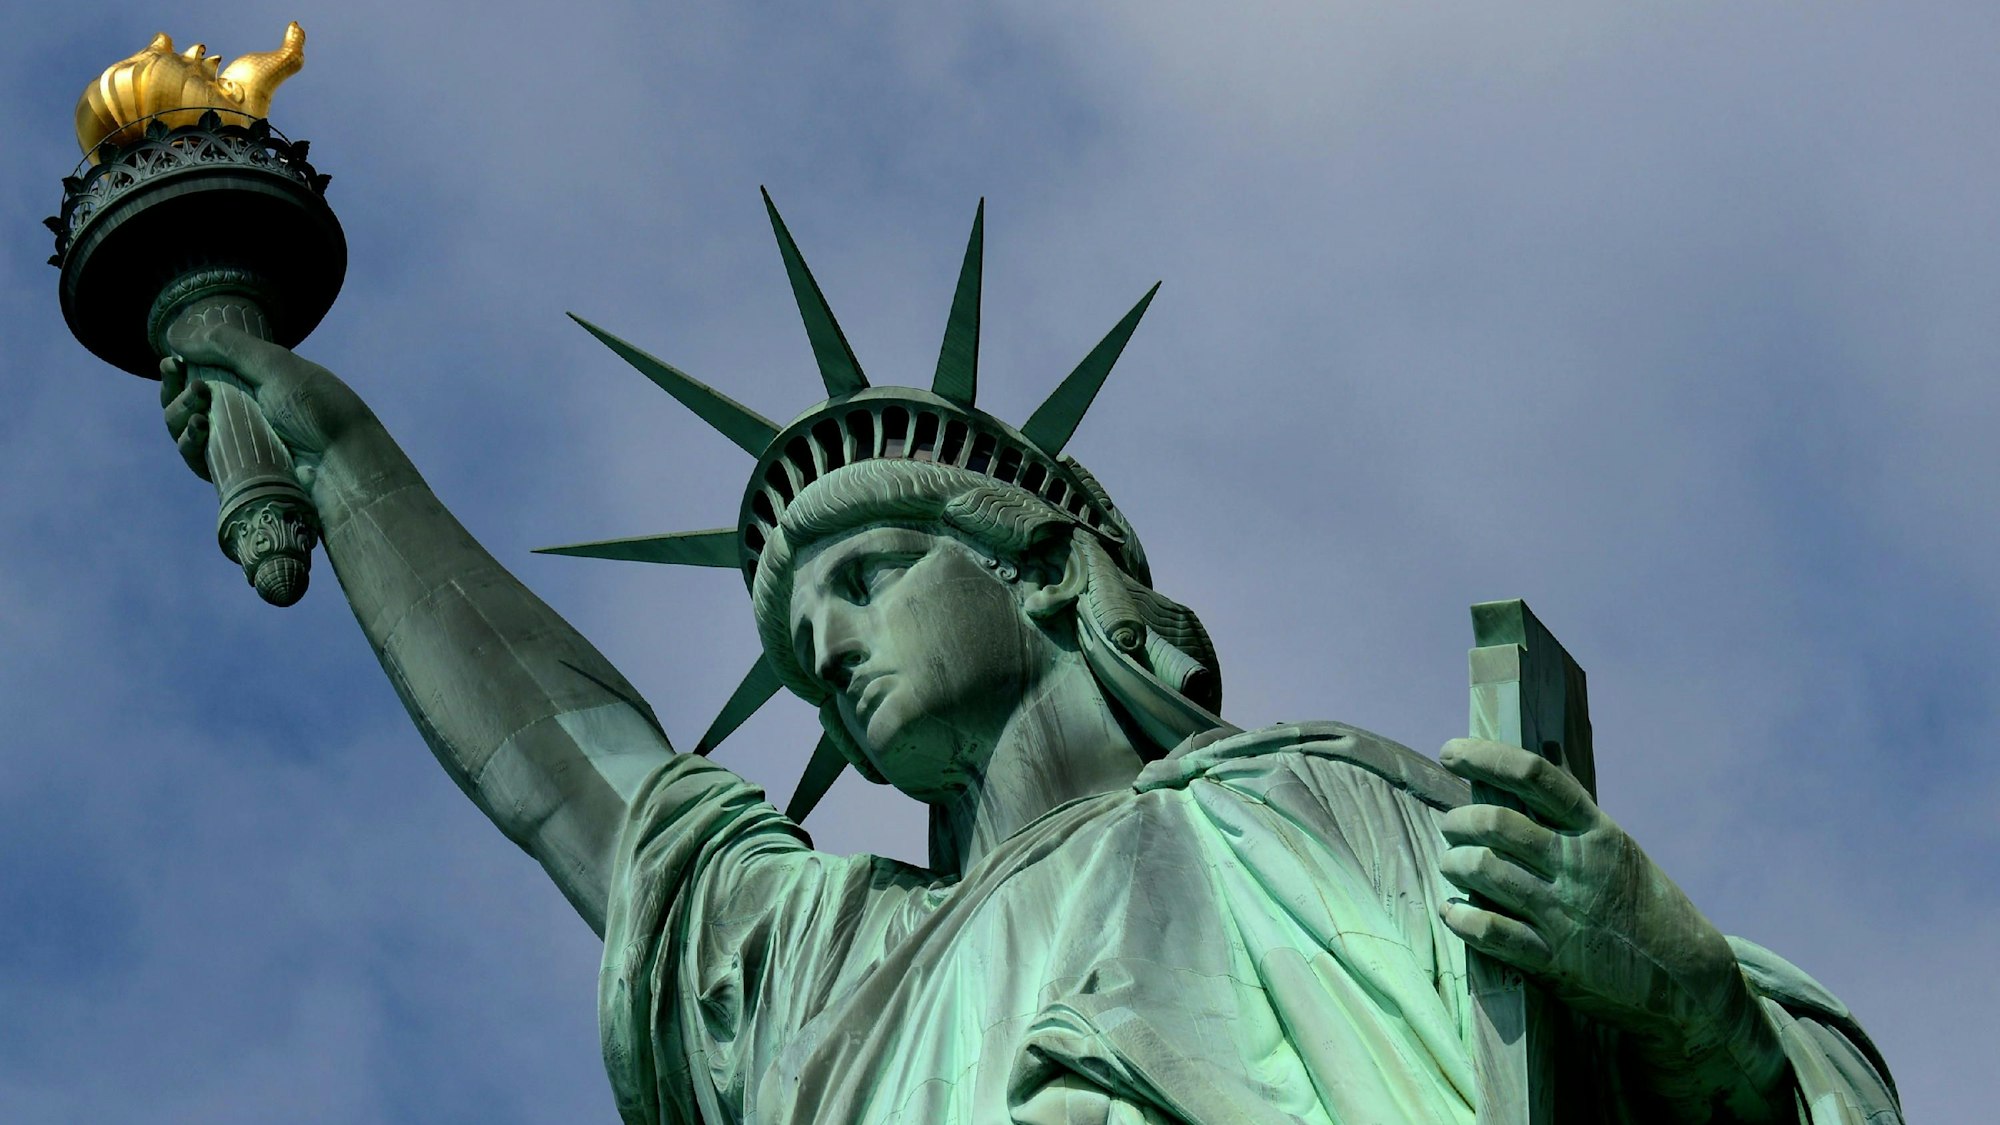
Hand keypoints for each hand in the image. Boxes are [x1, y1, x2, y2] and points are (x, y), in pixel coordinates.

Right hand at [160, 323, 376, 488]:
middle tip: (190, 385)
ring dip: (179, 415)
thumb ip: (228, 346)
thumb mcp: (275, 366)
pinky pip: (197, 459)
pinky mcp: (233, 473)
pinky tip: (198, 430)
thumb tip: (176, 336)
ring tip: (198, 406)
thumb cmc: (318, 408)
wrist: (342, 460)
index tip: (172, 361)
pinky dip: (189, 444)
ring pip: (184, 430)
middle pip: (184, 403)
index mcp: (252, 384)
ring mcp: (236, 444)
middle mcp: (241, 413)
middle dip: (175, 391)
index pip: (200, 374)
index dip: (179, 369)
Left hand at [1437, 738, 1788, 1119]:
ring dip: (1455, 863)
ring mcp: (1565, 912)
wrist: (1689, 979)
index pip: (1535, 776)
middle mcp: (1579, 866)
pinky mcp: (1554, 959)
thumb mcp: (1619, 852)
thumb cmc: (1646, 907)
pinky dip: (1461, 917)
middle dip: (1459, 820)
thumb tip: (1530, 770)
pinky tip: (1453, 911)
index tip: (1451, 752)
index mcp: (1597, 833)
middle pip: (1497, 823)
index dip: (1485, 757)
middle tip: (1451, 825)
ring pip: (1484, 870)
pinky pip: (1490, 931)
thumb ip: (1575, 821)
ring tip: (1453, 865)